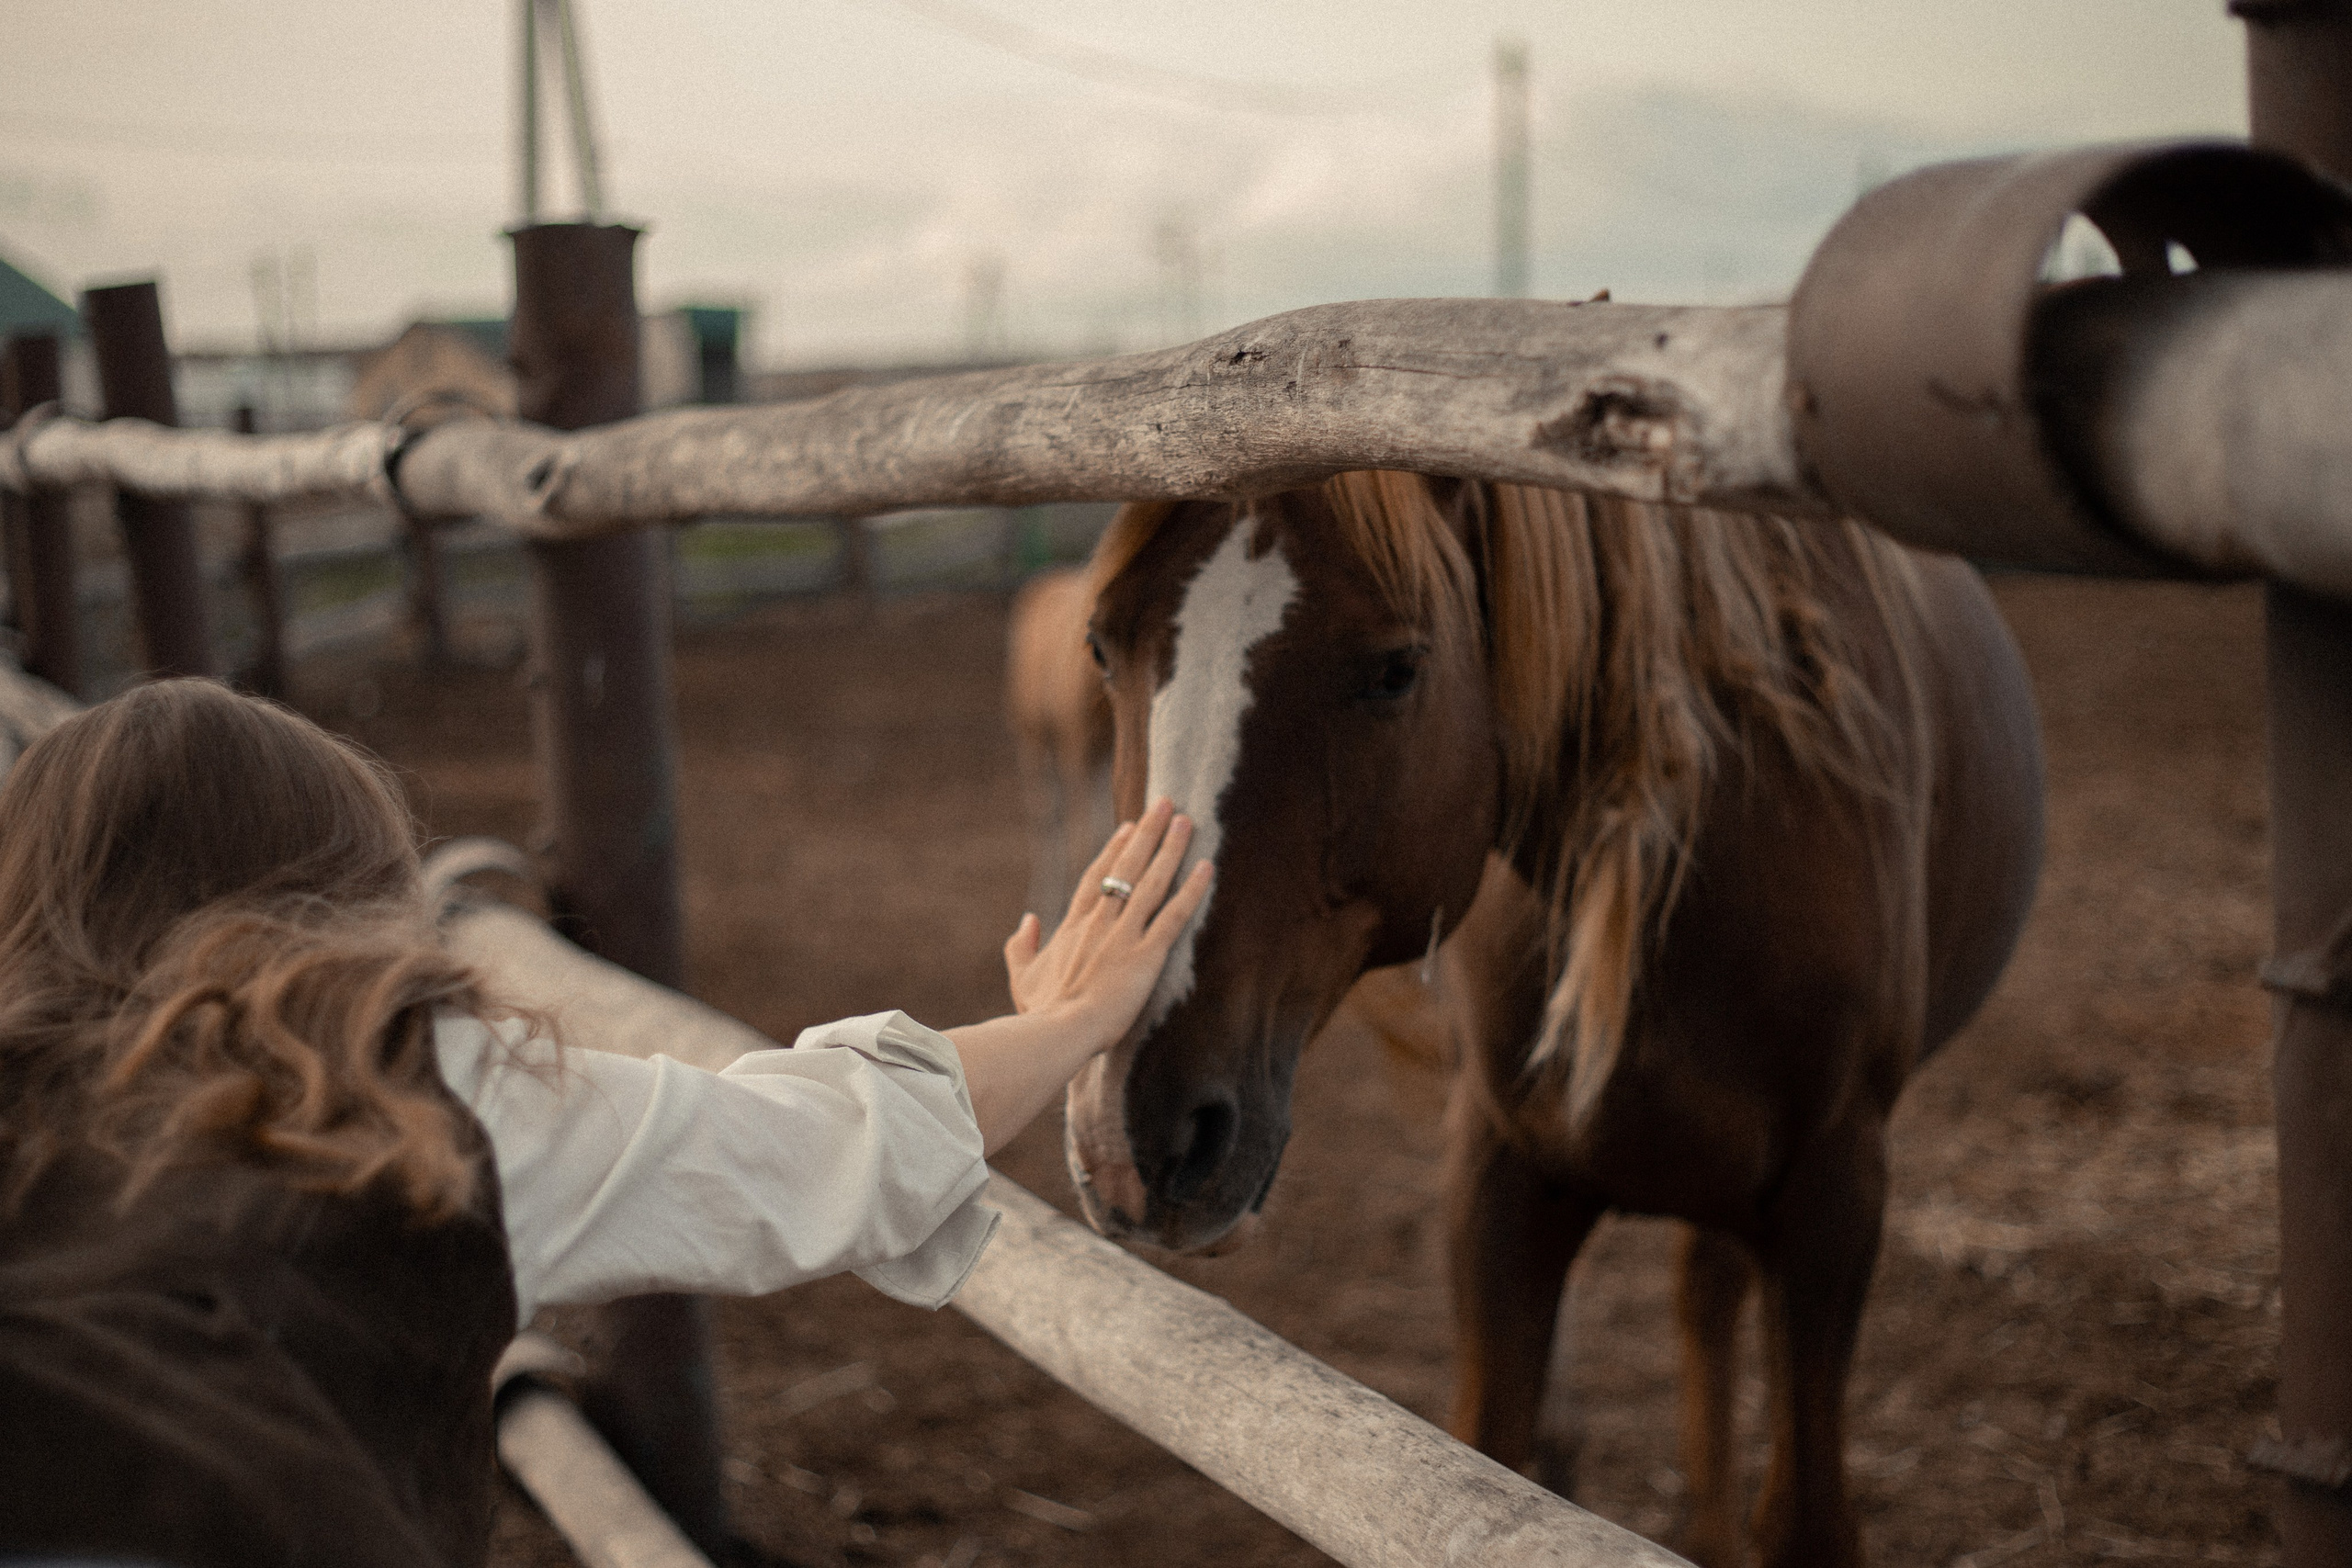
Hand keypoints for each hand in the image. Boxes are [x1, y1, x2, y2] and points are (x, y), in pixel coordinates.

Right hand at [1003, 798, 1213, 1054]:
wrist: (1056, 1032)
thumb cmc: (1041, 1011)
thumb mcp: (1022, 976)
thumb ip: (1021, 945)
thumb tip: (1028, 920)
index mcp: (1073, 926)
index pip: (1098, 877)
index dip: (1115, 850)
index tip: (1130, 827)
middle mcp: (1101, 922)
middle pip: (1127, 867)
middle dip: (1148, 833)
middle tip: (1166, 804)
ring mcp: (1124, 935)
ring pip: (1152, 882)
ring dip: (1171, 849)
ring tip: (1187, 821)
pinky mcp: (1146, 955)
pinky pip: (1174, 915)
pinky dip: (1192, 890)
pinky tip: (1207, 867)